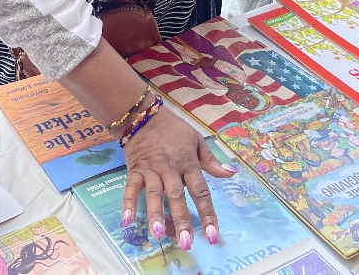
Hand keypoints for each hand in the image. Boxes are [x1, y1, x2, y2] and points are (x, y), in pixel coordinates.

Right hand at [120, 107, 236, 250]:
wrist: (144, 116)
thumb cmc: (173, 130)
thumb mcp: (196, 140)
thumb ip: (211, 161)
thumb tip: (232, 173)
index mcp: (188, 164)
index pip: (200, 191)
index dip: (207, 214)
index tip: (212, 235)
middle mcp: (170, 169)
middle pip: (176, 197)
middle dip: (182, 220)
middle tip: (186, 243)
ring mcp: (151, 170)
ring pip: (154, 194)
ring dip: (156, 213)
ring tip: (158, 234)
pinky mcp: (134, 170)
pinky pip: (130, 187)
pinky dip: (128, 202)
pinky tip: (127, 219)